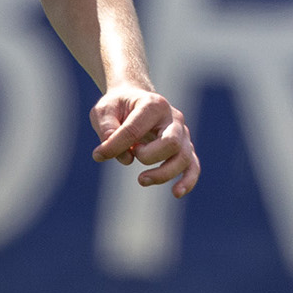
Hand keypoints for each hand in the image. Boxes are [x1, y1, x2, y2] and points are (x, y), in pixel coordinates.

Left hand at [91, 80, 199, 197]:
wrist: (134, 99)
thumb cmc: (118, 107)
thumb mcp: (103, 112)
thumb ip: (106, 130)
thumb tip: (120, 157)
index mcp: (153, 104)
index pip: (135, 130)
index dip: (115, 146)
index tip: (99, 154)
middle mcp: (173, 118)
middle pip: (171, 143)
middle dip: (148, 156)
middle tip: (133, 153)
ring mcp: (183, 133)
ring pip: (184, 157)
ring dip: (163, 173)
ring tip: (141, 180)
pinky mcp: (185, 147)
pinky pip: (193, 166)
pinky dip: (188, 181)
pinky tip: (176, 193)